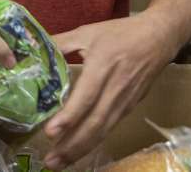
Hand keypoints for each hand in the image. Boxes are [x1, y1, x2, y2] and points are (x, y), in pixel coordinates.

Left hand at [41, 15, 178, 168]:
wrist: (158, 38)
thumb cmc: (121, 33)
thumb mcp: (87, 32)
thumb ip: (60, 42)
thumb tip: (32, 48)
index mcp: (103, 66)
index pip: (85, 97)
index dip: (68, 117)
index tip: (50, 132)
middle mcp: (115, 88)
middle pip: (94, 123)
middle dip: (72, 145)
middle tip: (50, 161)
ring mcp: (124, 101)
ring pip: (102, 130)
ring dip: (81, 150)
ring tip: (59, 164)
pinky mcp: (128, 107)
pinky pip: (109, 128)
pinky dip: (93, 142)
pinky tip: (78, 151)